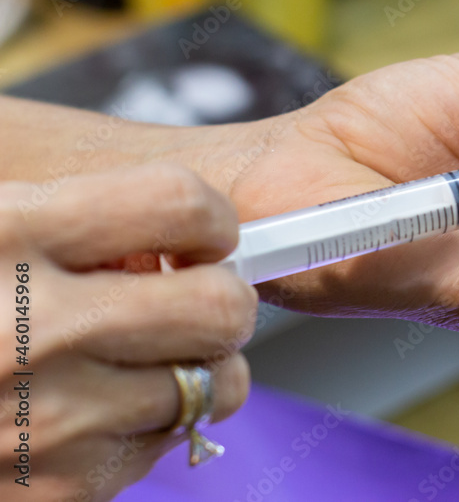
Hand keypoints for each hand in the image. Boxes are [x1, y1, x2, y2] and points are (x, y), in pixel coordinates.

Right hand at [0, 165, 256, 501]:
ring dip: (193, 370)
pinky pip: (159, 448)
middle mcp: (29, 330)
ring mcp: (44, 422)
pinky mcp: (53, 495)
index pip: (181, 203)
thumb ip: (63, 215)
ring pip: (211, 386)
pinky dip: (143, 428)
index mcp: (4, 235)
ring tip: (134, 358)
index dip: (206, 217)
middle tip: (190, 300)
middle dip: (219, 300)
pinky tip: (89, 412)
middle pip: (220, 306)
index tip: (198, 233)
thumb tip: (176, 221)